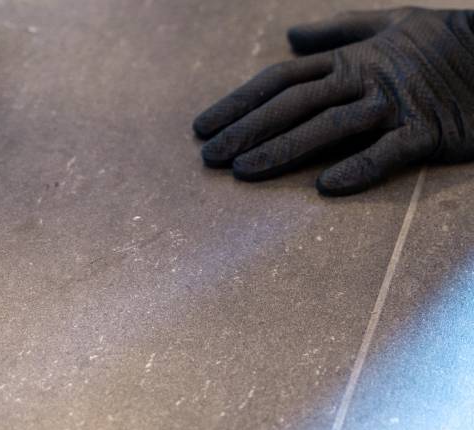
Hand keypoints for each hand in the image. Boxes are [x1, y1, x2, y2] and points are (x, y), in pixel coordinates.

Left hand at [194, 8, 473, 194]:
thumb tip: (290, 37)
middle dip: (247, 129)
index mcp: (351, 59)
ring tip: (245, 171)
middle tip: (208, 157)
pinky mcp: (430, 130)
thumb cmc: (446, 41)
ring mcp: (396, 105)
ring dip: (284, 149)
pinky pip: (390, 151)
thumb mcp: (391, 23)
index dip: (239, 102)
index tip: (202, 127)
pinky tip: (326, 186)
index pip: (281, 79)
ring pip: (331, 126)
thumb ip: (338, 31)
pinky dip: (360, 167)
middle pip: (294, 104)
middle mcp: (365, 79)